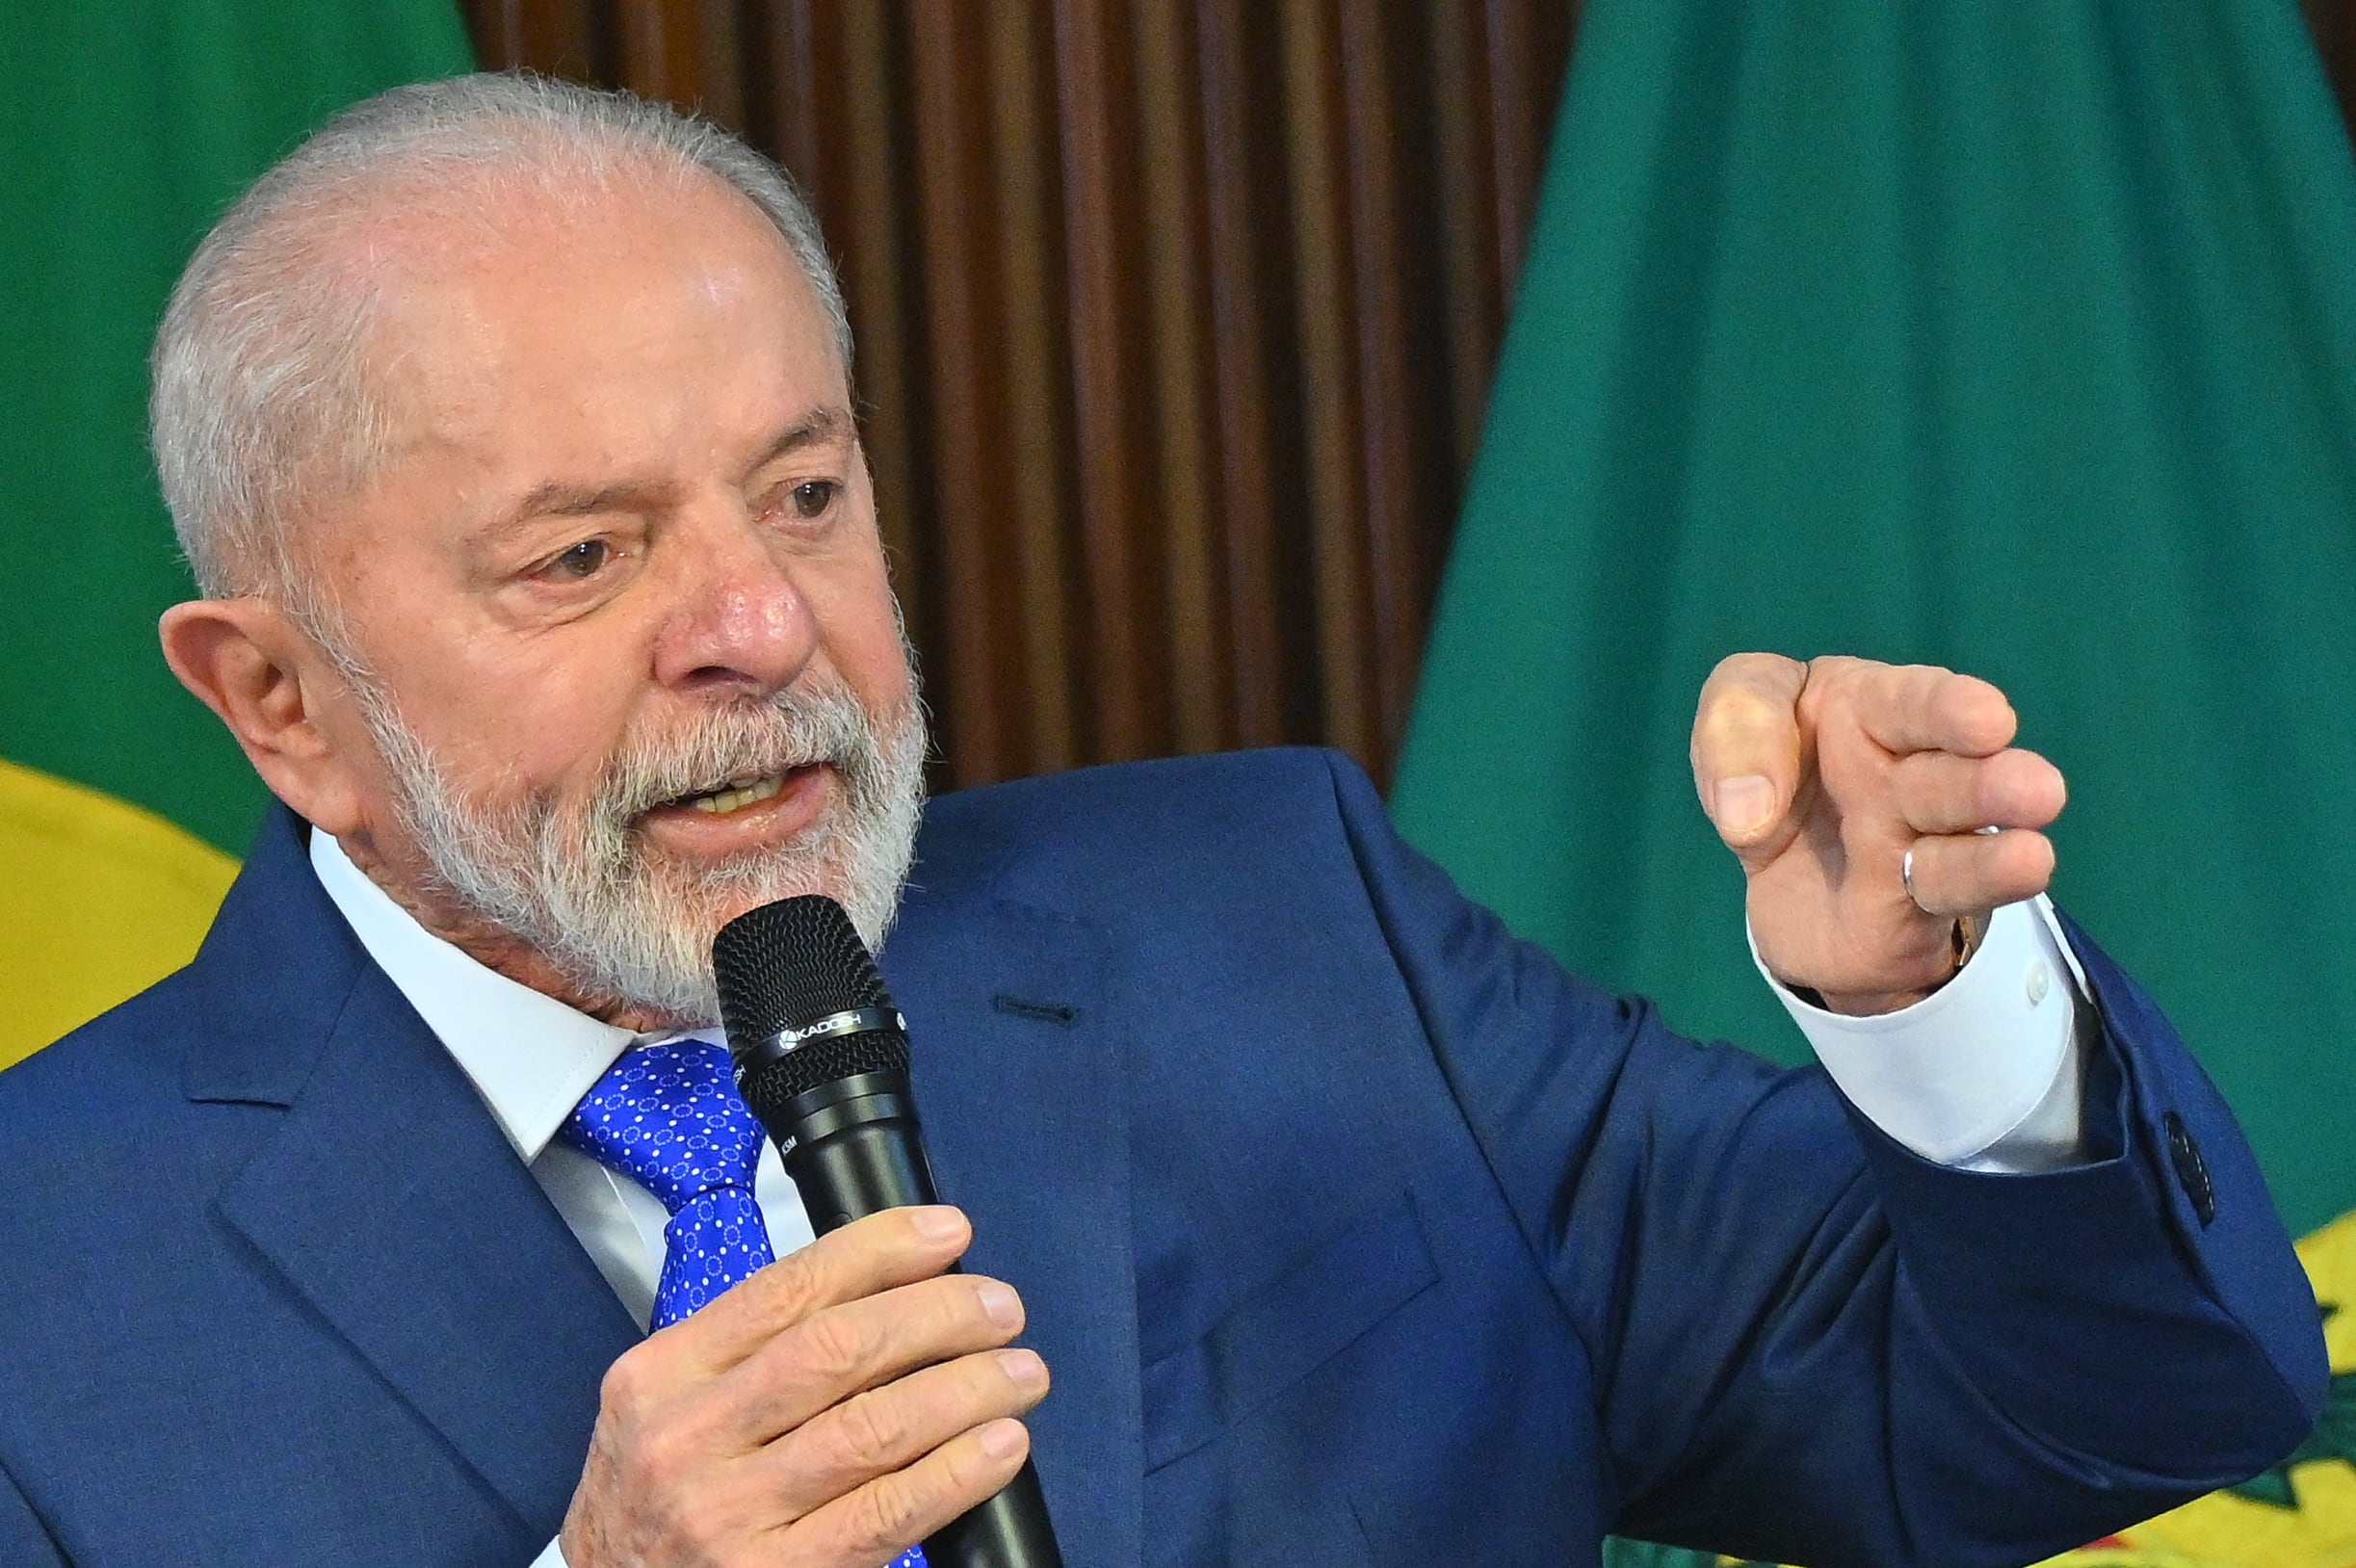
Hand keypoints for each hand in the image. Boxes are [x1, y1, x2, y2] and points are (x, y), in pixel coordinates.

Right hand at [560, 1206, 1047, 1567]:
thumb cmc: (654, 1506)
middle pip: (838, 1349)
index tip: (948, 1233)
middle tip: (999, 1308)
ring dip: (966, 1388)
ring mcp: (730, 1518)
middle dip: (937, 1314)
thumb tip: (889, 1291)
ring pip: (873, 1427)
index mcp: (662, 1377)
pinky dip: (957, 1471)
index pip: (787, 1290)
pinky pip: (888, 1512)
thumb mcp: (668, 1412)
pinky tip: (1000, 1444)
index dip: (881, 1250)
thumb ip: (752, 1355)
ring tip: (1020, 1372)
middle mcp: (688, 1441)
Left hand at [1691, 654, 2065, 1015]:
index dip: (1947, 708)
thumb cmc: (1773, 766)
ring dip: (1992, 853)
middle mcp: (1909, 770)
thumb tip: (1747, 814)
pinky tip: (2024, 872)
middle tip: (2039, 789)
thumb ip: (1735, 732)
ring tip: (2033, 857)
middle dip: (1989, 784)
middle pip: (1950, 776)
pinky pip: (1944, 892)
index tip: (1987, 721)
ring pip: (1959, 844)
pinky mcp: (1913, 905)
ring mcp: (1917, 839)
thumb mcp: (1735, 723)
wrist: (1788, 876)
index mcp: (1872, 707)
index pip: (1909, 701)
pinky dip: (1979, 886)